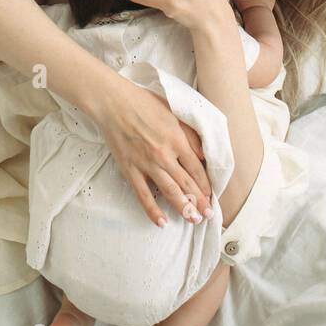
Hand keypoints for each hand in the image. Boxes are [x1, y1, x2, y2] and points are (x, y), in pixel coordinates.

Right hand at [95, 77, 213, 227]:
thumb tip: (205, 155)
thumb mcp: (174, 114)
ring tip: (192, 220)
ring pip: (169, 191)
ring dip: (183, 208)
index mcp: (177, 140)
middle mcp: (164, 155)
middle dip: (199, 201)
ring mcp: (146, 164)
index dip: (206, 185)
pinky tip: (162, 222)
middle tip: (207, 215)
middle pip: (186, 183)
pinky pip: (143, 194)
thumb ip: (190, 135)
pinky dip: (152, 210)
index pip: (197, 169)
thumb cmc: (144, 103)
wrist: (114, 103)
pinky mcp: (129, 169)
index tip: (211, 197)